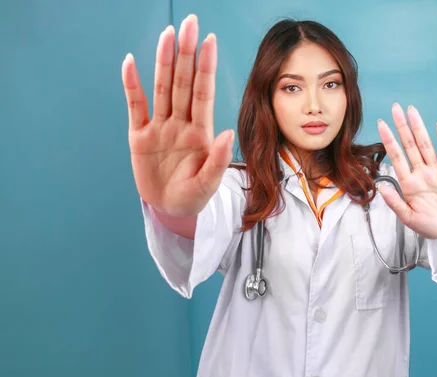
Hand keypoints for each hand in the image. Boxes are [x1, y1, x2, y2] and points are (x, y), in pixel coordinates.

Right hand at [122, 14, 233, 216]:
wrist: (170, 210)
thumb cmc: (193, 197)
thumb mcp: (208, 184)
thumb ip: (217, 160)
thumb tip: (225, 132)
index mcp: (200, 133)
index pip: (203, 93)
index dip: (206, 67)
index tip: (210, 41)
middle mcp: (180, 124)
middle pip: (183, 82)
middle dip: (186, 54)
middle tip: (188, 24)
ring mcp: (159, 128)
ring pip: (161, 89)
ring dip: (163, 62)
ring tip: (167, 35)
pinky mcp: (139, 137)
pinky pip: (135, 107)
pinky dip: (132, 86)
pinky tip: (131, 63)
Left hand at [377, 104, 436, 245]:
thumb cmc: (431, 225)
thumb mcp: (408, 218)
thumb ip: (395, 202)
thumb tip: (381, 186)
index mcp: (409, 183)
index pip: (396, 156)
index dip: (389, 140)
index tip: (381, 124)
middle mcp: (421, 173)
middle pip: (410, 145)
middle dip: (402, 126)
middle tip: (395, 108)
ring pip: (426, 145)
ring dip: (419, 128)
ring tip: (411, 111)